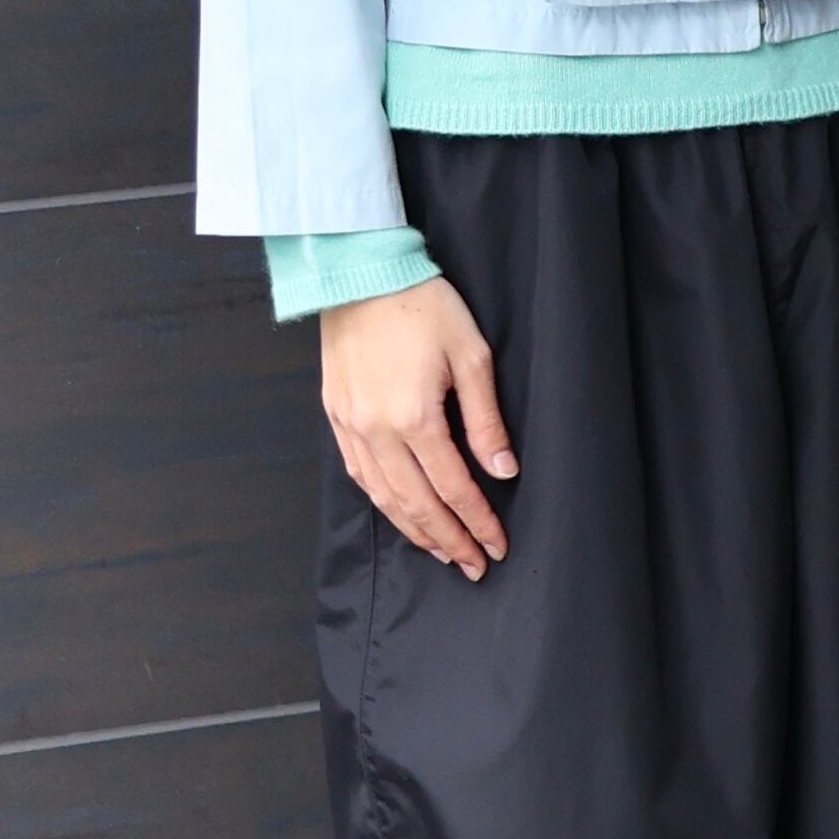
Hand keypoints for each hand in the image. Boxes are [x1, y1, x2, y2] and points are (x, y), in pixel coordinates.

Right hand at [319, 276, 516, 578]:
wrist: (359, 272)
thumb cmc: (422, 306)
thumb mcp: (471, 356)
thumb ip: (486, 420)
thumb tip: (503, 470)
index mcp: (414, 418)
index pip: (453, 487)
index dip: (477, 521)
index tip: (497, 544)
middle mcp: (376, 431)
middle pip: (417, 503)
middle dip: (448, 539)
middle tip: (474, 565)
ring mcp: (351, 425)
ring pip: (384, 497)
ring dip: (414, 530)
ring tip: (441, 551)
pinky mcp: (335, 414)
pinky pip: (359, 474)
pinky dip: (382, 502)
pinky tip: (400, 514)